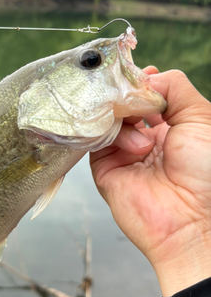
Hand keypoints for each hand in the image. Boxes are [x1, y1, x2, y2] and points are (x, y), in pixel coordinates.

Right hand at [90, 68, 210, 296]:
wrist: (192, 220)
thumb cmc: (205, 170)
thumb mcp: (200, 117)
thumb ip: (175, 88)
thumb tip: (147, 78)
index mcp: (170, 126)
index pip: (145, 95)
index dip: (141, 83)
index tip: (142, 77)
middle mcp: (145, 138)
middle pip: (123, 104)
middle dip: (128, 98)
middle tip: (135, 100)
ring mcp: (123, 153)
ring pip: (108, 118)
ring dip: (125, 120)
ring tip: (145, 141)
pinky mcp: (105, 168)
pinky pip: (96, 141)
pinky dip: (111, 135)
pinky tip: (135, 147)